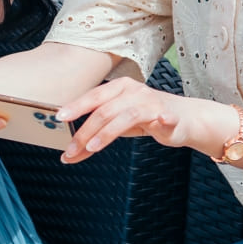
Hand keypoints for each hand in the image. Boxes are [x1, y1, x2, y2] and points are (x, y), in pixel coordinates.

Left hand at [55, 77, 234, 163]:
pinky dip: (162, 119)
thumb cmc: (145, 119)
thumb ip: (94, 136)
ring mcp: (151, 102)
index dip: (76, 106)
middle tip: (70, 150)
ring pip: (125, 116)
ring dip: (106, 133)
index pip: (93, 96)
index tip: (58, 118)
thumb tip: (69, 155)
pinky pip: (164, 117)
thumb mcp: (117, 126)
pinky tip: (161, 123)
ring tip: (92, 148)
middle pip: (104, 110)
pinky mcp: (168, 114)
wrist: (184, 118)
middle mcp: (133, 91)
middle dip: (84, 132)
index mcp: (118, 88)